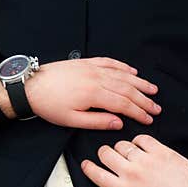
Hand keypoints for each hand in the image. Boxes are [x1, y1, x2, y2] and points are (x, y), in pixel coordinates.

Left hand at [23, 57, 160, 128]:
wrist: (31, 86)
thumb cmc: (48, 105)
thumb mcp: (72, 120)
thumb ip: (97, 122)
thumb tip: (118, 124)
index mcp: (93, 94)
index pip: (123, 104)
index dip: (138, 112)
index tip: (148, 119)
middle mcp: (96, 78)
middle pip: (127, 89)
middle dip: (144, 100)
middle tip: (156, 108)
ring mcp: (92, 68)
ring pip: (122, 75)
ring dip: (139, 83)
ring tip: (152, 90)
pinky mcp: (87, 63)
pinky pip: (110, 63)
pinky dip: (123, 67)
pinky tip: (132, 72)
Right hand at [81, 135, 187, 186]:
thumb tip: (106, 179)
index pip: (96, 174)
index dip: (88, 168)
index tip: (87, 164)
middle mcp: (131, 173)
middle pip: (105, 153)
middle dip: (104, 153)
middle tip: (109, 155)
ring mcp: (145, 160)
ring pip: (122, 144)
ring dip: (122, 148)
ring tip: (128, 153)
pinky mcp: (159, 150)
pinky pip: (141, 138)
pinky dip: (138, 142)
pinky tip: (142, 148)